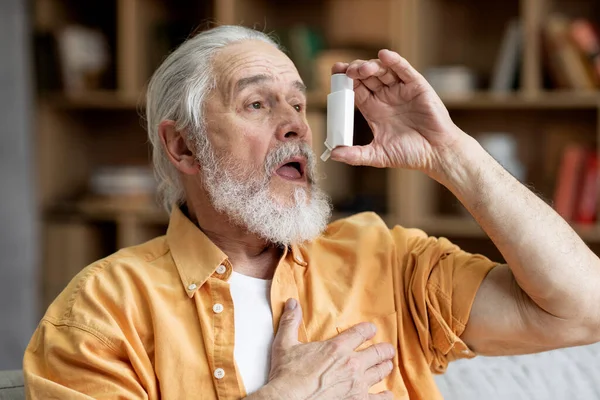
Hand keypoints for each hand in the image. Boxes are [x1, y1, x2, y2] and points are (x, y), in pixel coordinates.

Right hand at [253, 299, 394, 399]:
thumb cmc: (287, 375)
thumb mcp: (285, 344)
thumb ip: (290, 322)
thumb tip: (292, 303)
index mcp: (337, 348)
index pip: (361, 333)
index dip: (369, 330)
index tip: (372, 330)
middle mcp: (352, 364)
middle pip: (378, 352)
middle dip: (384, 350)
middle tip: (387, 349)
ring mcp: (357, 385)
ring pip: (381, 372)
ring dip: (385, 367)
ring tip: (388, 365)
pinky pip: (379, 399)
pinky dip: (385, 396)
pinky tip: (387, 394)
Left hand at [330, 50, 465, 176]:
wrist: (436, 154)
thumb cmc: (410, 154)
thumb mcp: (378, 155)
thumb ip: (355, 155)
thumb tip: (333, 155)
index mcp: (374, 109)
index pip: (355, 89)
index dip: (344, 81)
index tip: (334, 74)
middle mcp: (386, 96)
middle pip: (366, 76)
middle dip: (355, 70)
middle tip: (345, 71)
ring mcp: (401, 89)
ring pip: (382, 70)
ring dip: (371, 66)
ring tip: (361, 69)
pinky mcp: (417, 86)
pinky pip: (404, 69)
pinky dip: (394, 61)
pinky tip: (384, 56)